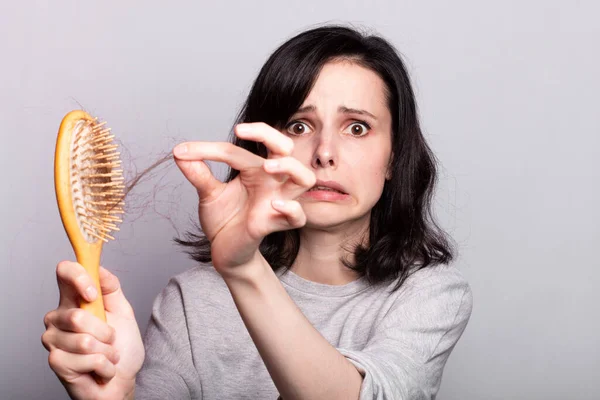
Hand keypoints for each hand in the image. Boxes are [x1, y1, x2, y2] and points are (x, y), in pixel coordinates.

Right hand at [42, 261, 144, 399]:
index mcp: (73, 300)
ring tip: (106, 354)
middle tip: (110, 339)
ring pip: (84, 340)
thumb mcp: (123, 312)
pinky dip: (104, 365)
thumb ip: (111, 289)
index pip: (64, 273)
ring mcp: (54, 340)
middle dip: (106, 332)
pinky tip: (100, 368)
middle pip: (78, 315)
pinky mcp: (56, 362)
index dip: (78, 277)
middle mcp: (58, 317)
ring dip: (107, 351)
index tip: (93, 292)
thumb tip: (100, 268)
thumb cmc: (121, 346)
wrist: (122, 379)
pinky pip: (87, 359)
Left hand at [173, 122, 315, 274]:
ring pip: (304, 177)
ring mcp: (277, 201)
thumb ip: (198, 174)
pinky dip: (291, 208)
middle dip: (270, 134)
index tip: (184, 151)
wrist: (224, 251)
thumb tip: (178, 153)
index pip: (240, 149)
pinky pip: (298, 216)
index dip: (210, 148)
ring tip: (267, 166)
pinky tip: (274, 206)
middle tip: (241, 133)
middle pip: (286, 148)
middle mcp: (271, 182)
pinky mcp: (276, 224)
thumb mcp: (208, 194)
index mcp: (255, 169)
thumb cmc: (223, 219)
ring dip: (289, 166)